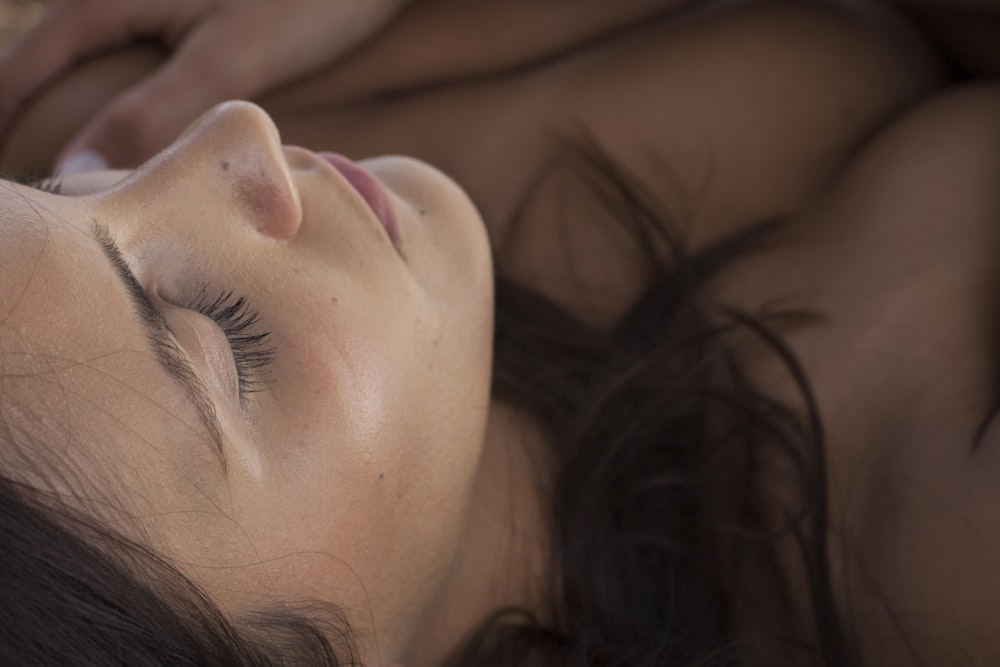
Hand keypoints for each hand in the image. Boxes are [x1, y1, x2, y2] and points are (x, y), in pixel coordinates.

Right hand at [0, 0, 409, 171]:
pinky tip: (161, 152)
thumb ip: (151, 113)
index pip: (25, 68)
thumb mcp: (225, 58)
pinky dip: (142, 116)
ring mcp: (160, 15)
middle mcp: (123, 2)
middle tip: (55, 201)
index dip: (5, 125)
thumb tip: (75, 172)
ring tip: (100, 188)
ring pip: (104, 78)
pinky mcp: (199, 32)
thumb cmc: (305, 0)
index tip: (9, 187)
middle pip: (58, 73)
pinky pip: (149, 79)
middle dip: (42, 131)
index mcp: (107, 0)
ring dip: (95, 127)